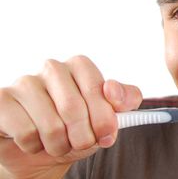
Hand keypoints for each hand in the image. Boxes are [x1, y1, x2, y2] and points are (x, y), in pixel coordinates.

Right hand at [0, 55, 141, 178]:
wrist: (44, 151)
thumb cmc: (78, 128)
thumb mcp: (108, 116)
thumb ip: (125, 100)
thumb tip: (113, 89)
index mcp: (79, 66)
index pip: (96, 86)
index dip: (103, 116)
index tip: (107, 133)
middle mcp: (52, 69)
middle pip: (73, 107)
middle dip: (82, 136)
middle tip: (81, 142)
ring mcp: (25, 83)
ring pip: (50, 124)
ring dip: (59, 145)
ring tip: (58, 143)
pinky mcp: (3, 100)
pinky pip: (25, 131)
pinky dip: (35, 145)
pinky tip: (35, 140)